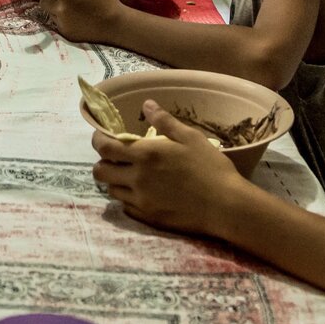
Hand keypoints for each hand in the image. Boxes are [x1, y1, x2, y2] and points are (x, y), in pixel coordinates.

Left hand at [24, 0, 127, 42]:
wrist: (115, 26)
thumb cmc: (105, 2)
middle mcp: (61, 10)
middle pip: (43, 0)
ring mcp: (62, 23)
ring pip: (49, 12)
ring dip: (55, 8)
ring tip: (72, 8)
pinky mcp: (66, 33)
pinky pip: (57, 23)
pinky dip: (62, 19)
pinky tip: (76, 18)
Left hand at [92, 100, 246, 237]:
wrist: (226, 206)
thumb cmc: (210, 167)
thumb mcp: (190, 137)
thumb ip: (165, 121)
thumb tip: (146, 105)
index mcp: (145, 155)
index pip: (104, 148)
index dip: (98, 141)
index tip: (103, 137)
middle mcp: (137, 179)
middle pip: (100, 172)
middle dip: (102, 163)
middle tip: (115, 158)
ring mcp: (142, 201)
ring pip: (112, 191)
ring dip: (115, 181)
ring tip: (130, 175)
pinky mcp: (149, 218)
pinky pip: (126, 207)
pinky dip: (128, 198)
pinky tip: (142, 193)